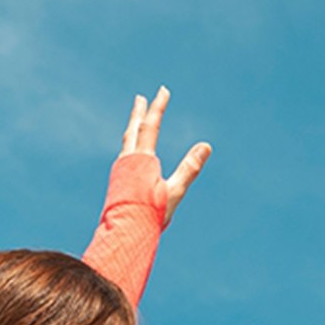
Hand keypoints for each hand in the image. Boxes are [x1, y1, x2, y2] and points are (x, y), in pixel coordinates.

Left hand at [118, 86, 211, 228]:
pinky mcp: (118, 180)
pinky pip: (125, 152)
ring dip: (132, 126)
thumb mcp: (174, 191)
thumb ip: (190, 167)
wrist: (122, 234)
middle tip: (141, 97)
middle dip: (139, 112)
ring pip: (127, 141)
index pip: (150, 126)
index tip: (163, 90)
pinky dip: (130, 142)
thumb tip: (206, 146)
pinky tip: (132, 150)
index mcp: (141, 160)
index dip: (158, 107)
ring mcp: (121, 170)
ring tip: (136, 119)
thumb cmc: (149, 214)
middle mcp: (128, 160)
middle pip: (133, 129)